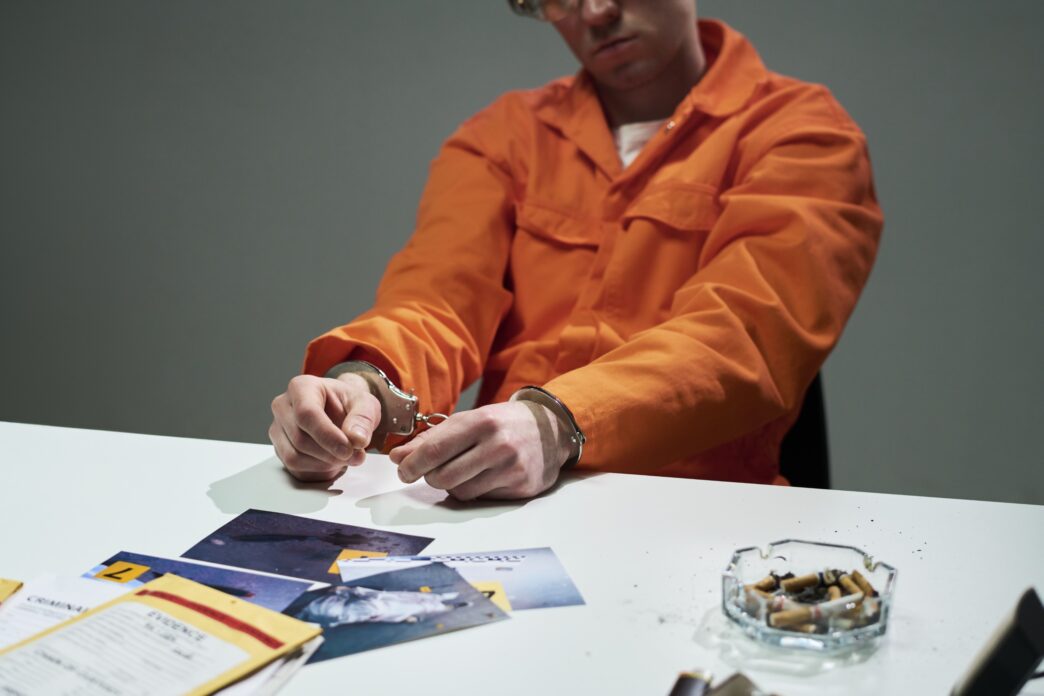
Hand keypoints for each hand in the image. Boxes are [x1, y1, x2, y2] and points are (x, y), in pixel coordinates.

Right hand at [269, 373, 380, 481]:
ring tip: (344, 457)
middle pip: (300, 439)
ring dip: (325, 465)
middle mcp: (283, 407)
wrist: (339, 410)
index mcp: (301, 387)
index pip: (306, 413)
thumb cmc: (348, 403)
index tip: (348, 449)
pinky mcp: (280, 450)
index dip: (327, 435)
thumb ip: (363, 419)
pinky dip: (319, 472)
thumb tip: (356, 439)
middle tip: (356, 456)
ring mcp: (278, 429)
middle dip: (331, 454)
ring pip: (295, 458)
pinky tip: (333, 461)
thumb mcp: (365, 404)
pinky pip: (296, 470)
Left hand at [388, 401, 572, 500]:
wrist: (549, 429)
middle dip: (431, 477)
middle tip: (432, 472)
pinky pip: (482, 498)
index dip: (412, 465)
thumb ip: (432, 438)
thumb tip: (399, 457)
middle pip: (444, 476)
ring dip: (452, 486)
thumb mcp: (468, 420)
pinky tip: (482, 477)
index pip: (435, 450)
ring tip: (461, 471)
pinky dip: (474, 491)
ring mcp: (511, 467)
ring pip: (461, 492)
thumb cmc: (501, 423)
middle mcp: (497, 444)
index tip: (403, 471)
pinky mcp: (520, 486)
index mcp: (481, 421)